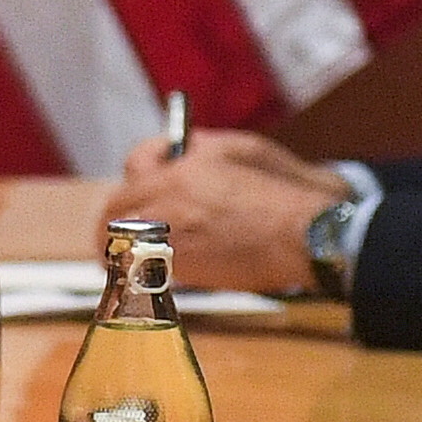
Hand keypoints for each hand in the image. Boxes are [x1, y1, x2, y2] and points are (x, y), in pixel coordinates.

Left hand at [103, 126, 344, 298]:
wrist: (306, 237)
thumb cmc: (283, 191)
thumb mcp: (245, 149)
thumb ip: (205, 148)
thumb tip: (182, 149)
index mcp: (180, 172)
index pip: (135, 163)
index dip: (142, 165)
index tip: (150, 169)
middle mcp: (167, 205)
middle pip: (114, 210)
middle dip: (116, 215)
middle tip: (124, 223)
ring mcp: (172, 241)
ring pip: (122, 244)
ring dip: (122, 245)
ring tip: (130, 251)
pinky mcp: (185, 273)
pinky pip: (146, 269)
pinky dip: (144, 268)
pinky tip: (159, 267)